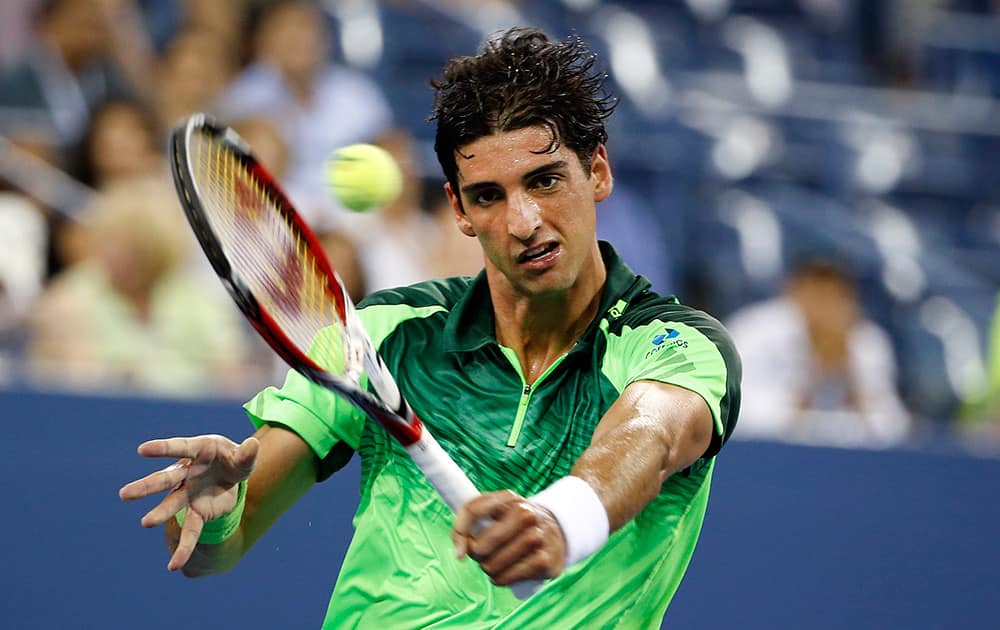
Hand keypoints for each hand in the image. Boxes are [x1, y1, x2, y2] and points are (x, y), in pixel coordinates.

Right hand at [119, 435, 258, 569]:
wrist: (232, 475)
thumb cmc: (232, 459)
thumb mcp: (242, 456)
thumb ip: (246, 454)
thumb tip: (252, 445)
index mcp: (198, 451)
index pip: (179, 448)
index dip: (162, 448)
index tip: (141, 450)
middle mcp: (187, 473)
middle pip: (166, 479)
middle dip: (147, 487)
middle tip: (125, 495)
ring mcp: (188, 493)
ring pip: (171, 504)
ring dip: (159, 514)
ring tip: (145, 523)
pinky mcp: (196, 512)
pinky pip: (190, 531)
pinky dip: (184, 548)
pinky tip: (174, 566)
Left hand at [451, 490, 565, 585]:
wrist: (556, 531)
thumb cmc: (514, 524)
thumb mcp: (495, 513)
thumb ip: (469, 524)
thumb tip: (460, 554)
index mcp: (508, 499)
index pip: (473, 510)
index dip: (459, 531)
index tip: (460, 550)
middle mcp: (526, 513)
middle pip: (482, 544)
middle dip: (477, 555)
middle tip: (482, 556)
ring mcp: (538, 536)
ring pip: (495, 562)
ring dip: (489, 568)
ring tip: (493, 565)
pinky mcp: (545, 560)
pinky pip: (511, 576)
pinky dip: (502, 578)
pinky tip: (503, 574)